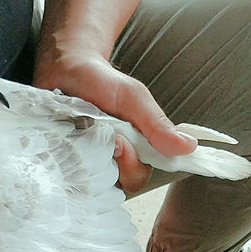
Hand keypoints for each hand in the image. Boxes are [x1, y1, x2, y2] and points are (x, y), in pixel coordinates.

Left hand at [34, 48, 196, 192]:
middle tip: (101, 136)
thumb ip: (157, 124)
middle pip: (114, 186)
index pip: (138, 178)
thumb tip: (188, 147)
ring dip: (86, 163)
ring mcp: (85, 164)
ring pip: (89, 184)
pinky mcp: (62, 162)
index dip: (131, 166)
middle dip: (109, 163)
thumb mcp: (133, 98)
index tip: (121, 143)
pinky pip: (65, 176)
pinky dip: (64, 163)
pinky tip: (63, 143)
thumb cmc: (100, 81)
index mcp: (133, 151)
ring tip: (81, 134)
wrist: (64, 65)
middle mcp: (109, 162)